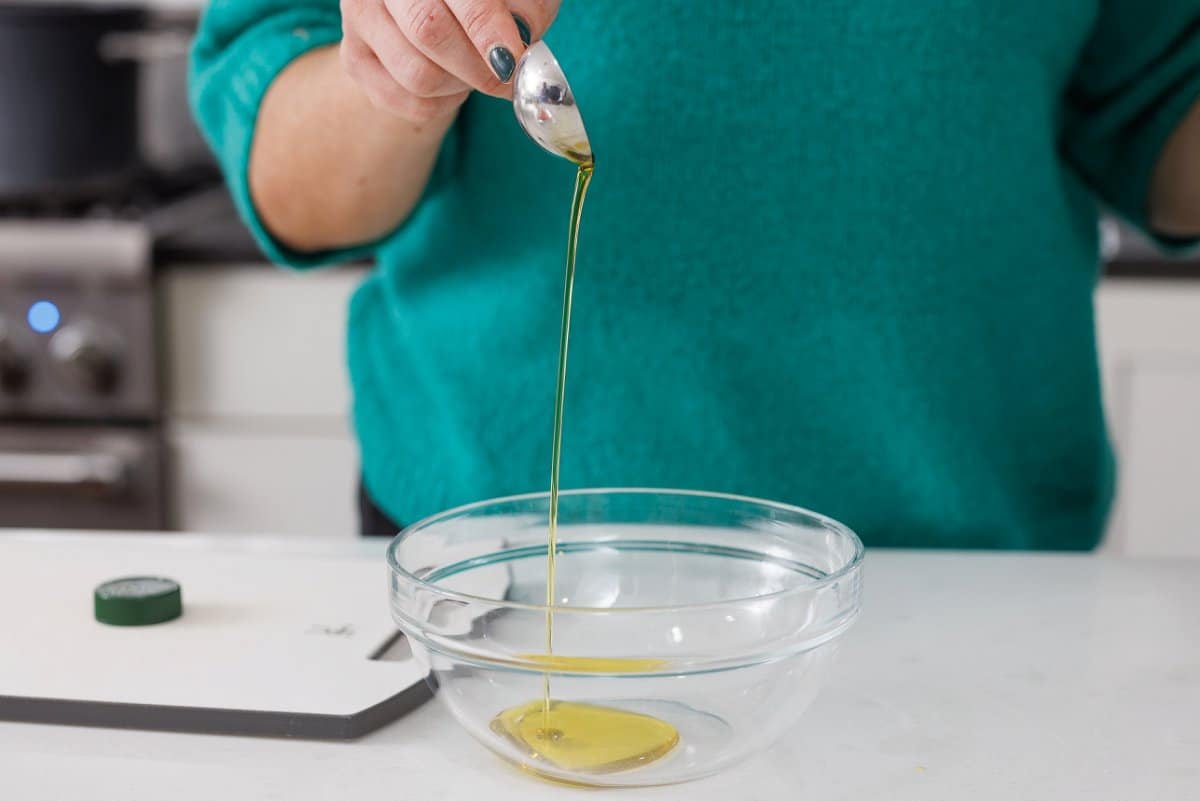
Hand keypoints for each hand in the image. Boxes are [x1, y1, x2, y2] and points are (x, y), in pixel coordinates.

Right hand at [340, 0, 559, 123]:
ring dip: (461, 86)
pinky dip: (443, 103)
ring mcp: (360, 17)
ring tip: (475, 71)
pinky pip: (410, 104)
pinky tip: (452, 82)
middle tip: (507, 77)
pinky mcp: (355, 60)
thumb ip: (526, 7)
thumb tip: (520, 42)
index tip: (512, 59)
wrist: (434, 10)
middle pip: (428, 32)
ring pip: (418, 76)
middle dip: (478, 67)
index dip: (486, 28)